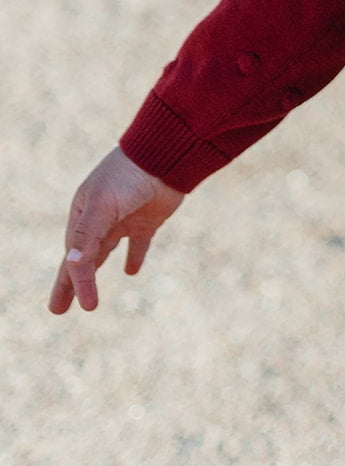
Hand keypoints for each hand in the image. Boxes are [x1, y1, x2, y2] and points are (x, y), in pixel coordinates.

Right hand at [48, 147, 184, 313]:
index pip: (74, 257)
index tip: (84, 306)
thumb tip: (71, 263)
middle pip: (81, 259)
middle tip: (57, 310)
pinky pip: (138, 244)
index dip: (75, 283)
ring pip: (104, 254)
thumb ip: (87, 234)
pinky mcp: (148, 220)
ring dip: (94, 274)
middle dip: (70, 284)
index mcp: (83, 214)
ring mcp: (124, 220)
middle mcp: (100, 219)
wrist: (166, 155)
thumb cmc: (128, 176)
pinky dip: (134, 258)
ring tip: (88, 298)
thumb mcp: (103, 205)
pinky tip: (131, 272)